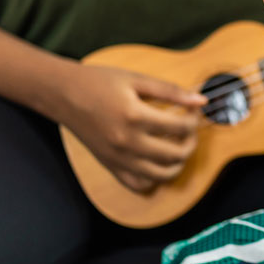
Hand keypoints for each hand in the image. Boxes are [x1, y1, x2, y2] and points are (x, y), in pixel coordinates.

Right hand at [57, 65, 206, 192]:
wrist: (62, 94)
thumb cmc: (99, 82)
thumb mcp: (137, 79)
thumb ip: (171, 91)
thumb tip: (201, 101)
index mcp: (135, 116)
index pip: (180, 127)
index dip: (194, 119)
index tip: (193, 111)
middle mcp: (127, 142)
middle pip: (176, 154)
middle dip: (191, 142)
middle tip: (190, 130)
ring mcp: (119, 158)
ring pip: (162, 175)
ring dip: (178, 163)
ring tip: (178, 147)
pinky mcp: (110, 166)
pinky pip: (139, 184)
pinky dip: (154, 178)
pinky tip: (157, 162)